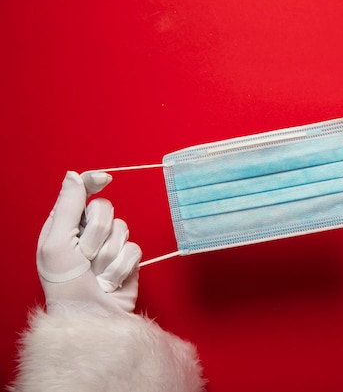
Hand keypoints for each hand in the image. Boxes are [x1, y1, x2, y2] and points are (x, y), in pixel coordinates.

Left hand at [36, 171, 141, 315]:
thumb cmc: (66, 285)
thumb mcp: (56, 243)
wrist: (91, 318)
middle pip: (105, 209)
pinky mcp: (128, 261)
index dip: (92, 182)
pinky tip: (111, 281)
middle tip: (84, 256)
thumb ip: (68, 206)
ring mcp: (109, 247)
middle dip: (96, 235)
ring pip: (122, 228)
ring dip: (108, 256)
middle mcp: (87, 233)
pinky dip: (122, 267)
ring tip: (97, 274)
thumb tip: (73, 175)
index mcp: (64, 225)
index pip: (80, 192)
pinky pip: (134, 248)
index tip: (105, 179)